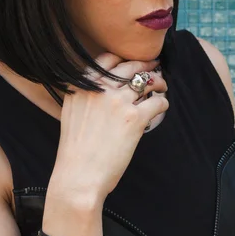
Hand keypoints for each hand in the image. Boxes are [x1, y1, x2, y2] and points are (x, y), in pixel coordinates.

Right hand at [48, 53, 168, 205]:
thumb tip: (107, 88)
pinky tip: (161, 107)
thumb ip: (86, 95)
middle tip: (154, 67)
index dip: (125, 59)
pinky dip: (162, 103)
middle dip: (146, 66)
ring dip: (158, 82)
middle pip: (130, 67)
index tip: (134, 63)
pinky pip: (157, 102)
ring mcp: (118, 101)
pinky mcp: (134, 118)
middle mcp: (100, 88)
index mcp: (82, 85)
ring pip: (147, 81)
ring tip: (162, 86)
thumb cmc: (75, 151)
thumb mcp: (72, 113)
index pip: (107, 59)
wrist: (79, 176)